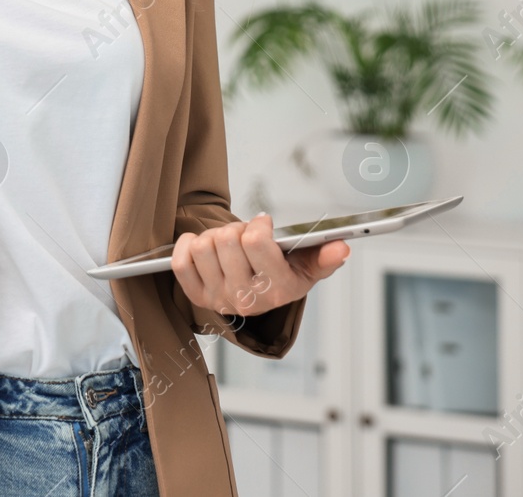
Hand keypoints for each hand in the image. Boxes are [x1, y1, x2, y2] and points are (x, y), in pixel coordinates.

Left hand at [171, 212, 349, 316]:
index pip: (255, 241)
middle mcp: (246, 298)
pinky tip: (203, 246)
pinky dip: (187, 245)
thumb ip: (325, 257)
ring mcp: (218, 299)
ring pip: (202, 245)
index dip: (257, 224)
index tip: (263, 223)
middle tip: (244, 235)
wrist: (256, 296)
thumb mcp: (306, 267)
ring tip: (227, 244)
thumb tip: (342, 247)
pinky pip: (181, 260)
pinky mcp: (196, 295)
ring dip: (213, 236)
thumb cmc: (281, 275)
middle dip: (236, 228)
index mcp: (277, 290)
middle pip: (226, 239)